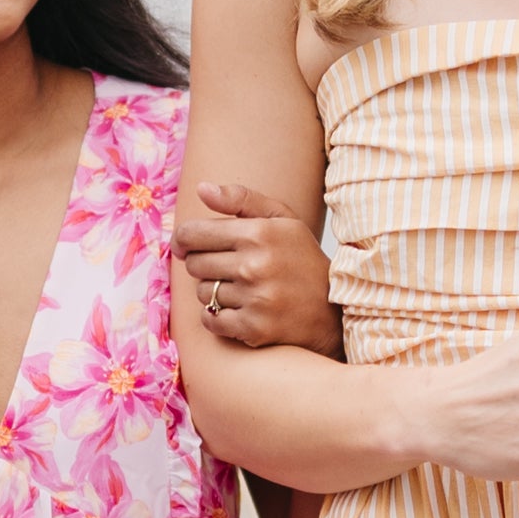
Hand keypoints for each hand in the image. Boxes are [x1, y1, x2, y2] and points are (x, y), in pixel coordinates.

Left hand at [176, 183, 337, 356]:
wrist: (335, 309)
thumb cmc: (303, 259)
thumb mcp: (282, 219)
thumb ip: (241, 199)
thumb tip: (201, 189)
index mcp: (259, 233)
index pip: (193, 233)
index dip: (183, 239)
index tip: (185, 245)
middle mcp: (255, 265)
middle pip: (195, 264)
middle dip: (203, 265)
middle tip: (224, 268)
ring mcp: (255, 299)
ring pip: (203, 293)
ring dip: (213, 292)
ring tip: (239, 289)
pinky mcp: (254, 328)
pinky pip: (210, 320)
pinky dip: (217, 317)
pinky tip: (238, 310)